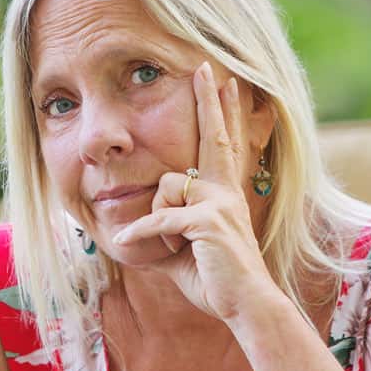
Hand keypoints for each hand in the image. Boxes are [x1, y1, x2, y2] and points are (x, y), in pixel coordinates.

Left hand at [112, 62, 276, 322]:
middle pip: (214, 138)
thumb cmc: (216, 280)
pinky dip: (140, 233)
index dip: (222, 113)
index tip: (224, 82)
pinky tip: (126, 243)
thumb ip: (164, 231)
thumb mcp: (182, 250)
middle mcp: (225, 192)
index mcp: (224, 195)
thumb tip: (134, 229)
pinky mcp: (206, 221)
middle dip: (209, 100)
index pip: (221, 146)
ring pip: (166, 187)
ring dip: (156, 219)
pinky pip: (157, 218)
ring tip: (173, 247)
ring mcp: (218, 204)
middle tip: (206, 66)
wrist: (244, 304)